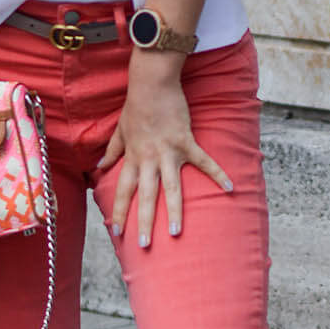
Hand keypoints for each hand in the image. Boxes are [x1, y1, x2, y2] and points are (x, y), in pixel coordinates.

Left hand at [97, 63, 231, 246]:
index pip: (123, 190)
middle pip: (145, 195)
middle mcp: (149, 159)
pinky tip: (230, 188)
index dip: (119, 211)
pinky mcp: (186, 142)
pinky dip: (217, 174)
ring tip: (176, 232)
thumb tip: (99, 166)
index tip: (116, 232)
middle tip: (143, 245)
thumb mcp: (120, 130)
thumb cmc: (136, 106)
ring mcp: (168, 152)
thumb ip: (112, 151)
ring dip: (173, 210)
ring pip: (171, 187)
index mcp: (133, 158)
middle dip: (144, 221)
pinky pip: (204, 162)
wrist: (152, 83)